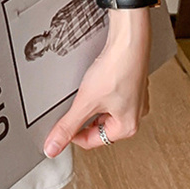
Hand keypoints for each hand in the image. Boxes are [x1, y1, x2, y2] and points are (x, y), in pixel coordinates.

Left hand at [43, 11, 150, 157]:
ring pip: (106, 109)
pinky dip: (101, 90)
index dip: (73, 135)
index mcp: (127, 127)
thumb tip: (54, 146)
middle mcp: (135, 115)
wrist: (128, 42)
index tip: (60, 127)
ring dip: (92, 103)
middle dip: (84, 117)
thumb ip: (67, 126)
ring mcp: (135, 98)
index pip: (93, 141)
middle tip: (73, 105)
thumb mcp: (84, 102)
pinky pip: (111, 94)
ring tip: (86, 90)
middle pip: (100, 126)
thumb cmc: (117, 69)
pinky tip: (96, 79)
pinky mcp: (131, 82)